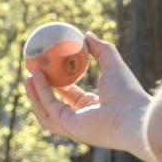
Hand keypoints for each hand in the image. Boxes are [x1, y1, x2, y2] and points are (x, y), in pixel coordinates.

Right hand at [22, 33, 157, 161]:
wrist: (134, 116)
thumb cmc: (128, 94)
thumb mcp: (113, 64)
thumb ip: (102, 49)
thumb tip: (87, 34)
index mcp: (93, 108)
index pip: (71, 97)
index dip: (57, 83)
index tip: (48, 67)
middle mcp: (82, 119)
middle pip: (54, 106)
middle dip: (40, 91)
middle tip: (33, 71)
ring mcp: (74, 126)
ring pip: (46, 111)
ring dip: (35, 94)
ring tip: (28, 75)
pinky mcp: (69, 127)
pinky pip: (50, 108)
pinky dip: (41, 93)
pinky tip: (35, 76)